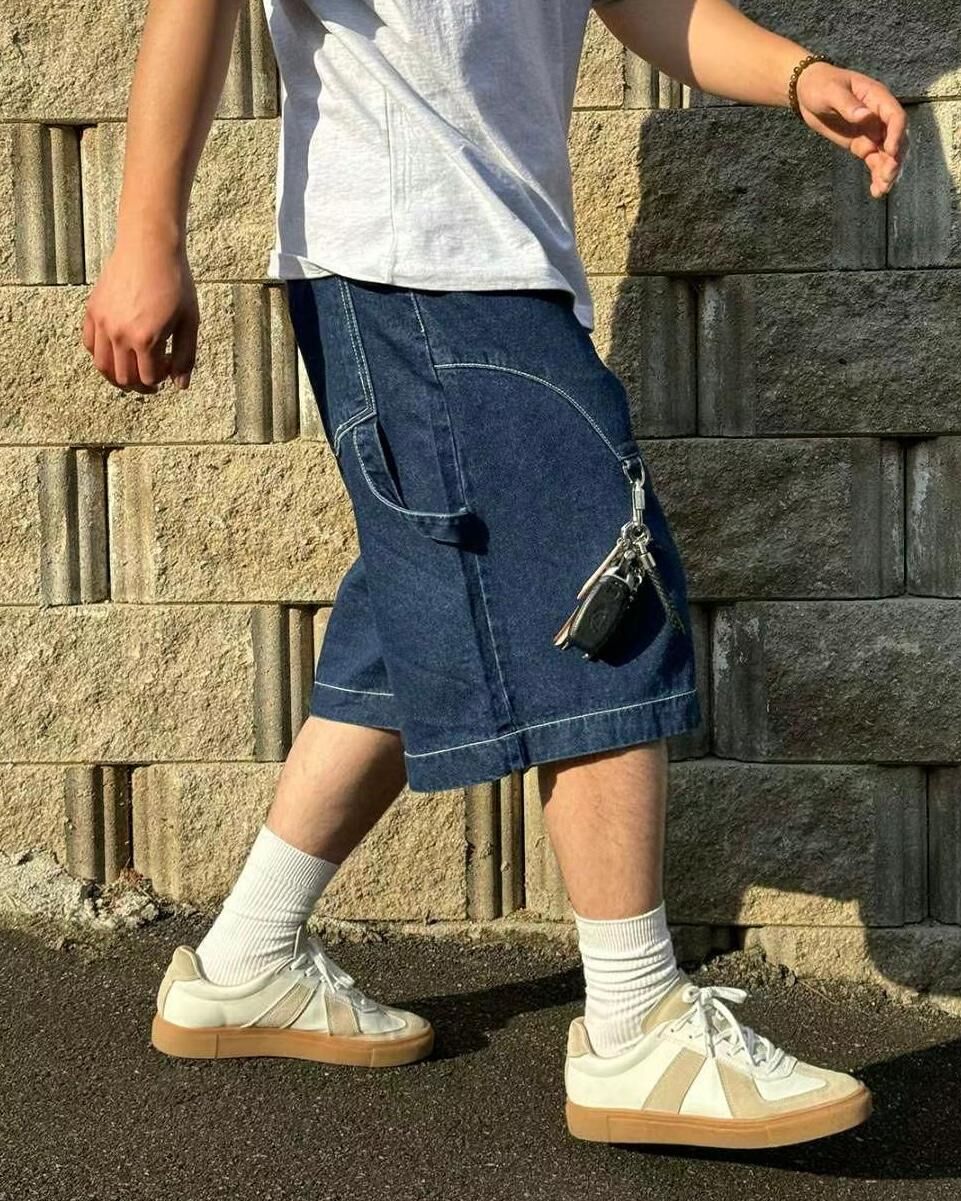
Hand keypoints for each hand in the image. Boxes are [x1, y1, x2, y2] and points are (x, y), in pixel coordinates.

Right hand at [82, 236, 198, 393]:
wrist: (149, 247)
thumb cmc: (175, 282)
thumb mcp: (190, 322)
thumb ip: (186, 356)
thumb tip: (180, 385)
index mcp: (146, 339)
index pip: (147, 378)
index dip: (159, 379)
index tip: (168, 368)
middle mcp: (120, 334)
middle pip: (123, 377)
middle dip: (140, 384)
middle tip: (152, 376)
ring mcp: (103, 322)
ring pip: (102, 365)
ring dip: (118, 375)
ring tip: (132, 370)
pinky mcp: (93, 310)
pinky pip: (90, 344)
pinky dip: (101, 354)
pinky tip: (116, 350)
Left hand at [794, 62, 907, 198]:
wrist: (807, 92)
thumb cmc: (820, 85)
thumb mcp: (831, 91)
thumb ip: (847, 104)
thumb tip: (865, 116)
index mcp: (876, 98)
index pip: (895, 116)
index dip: (896, 133)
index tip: (889, 151)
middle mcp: (878, 116)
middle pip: (895, 138)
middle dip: (894, 158)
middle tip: (886, 177)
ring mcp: (872, 132)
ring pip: (886, 154)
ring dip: (887, 172)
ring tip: (881, 190)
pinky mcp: (862, 144)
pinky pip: (874, 161)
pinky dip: (876, 175)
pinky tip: (876, 191)